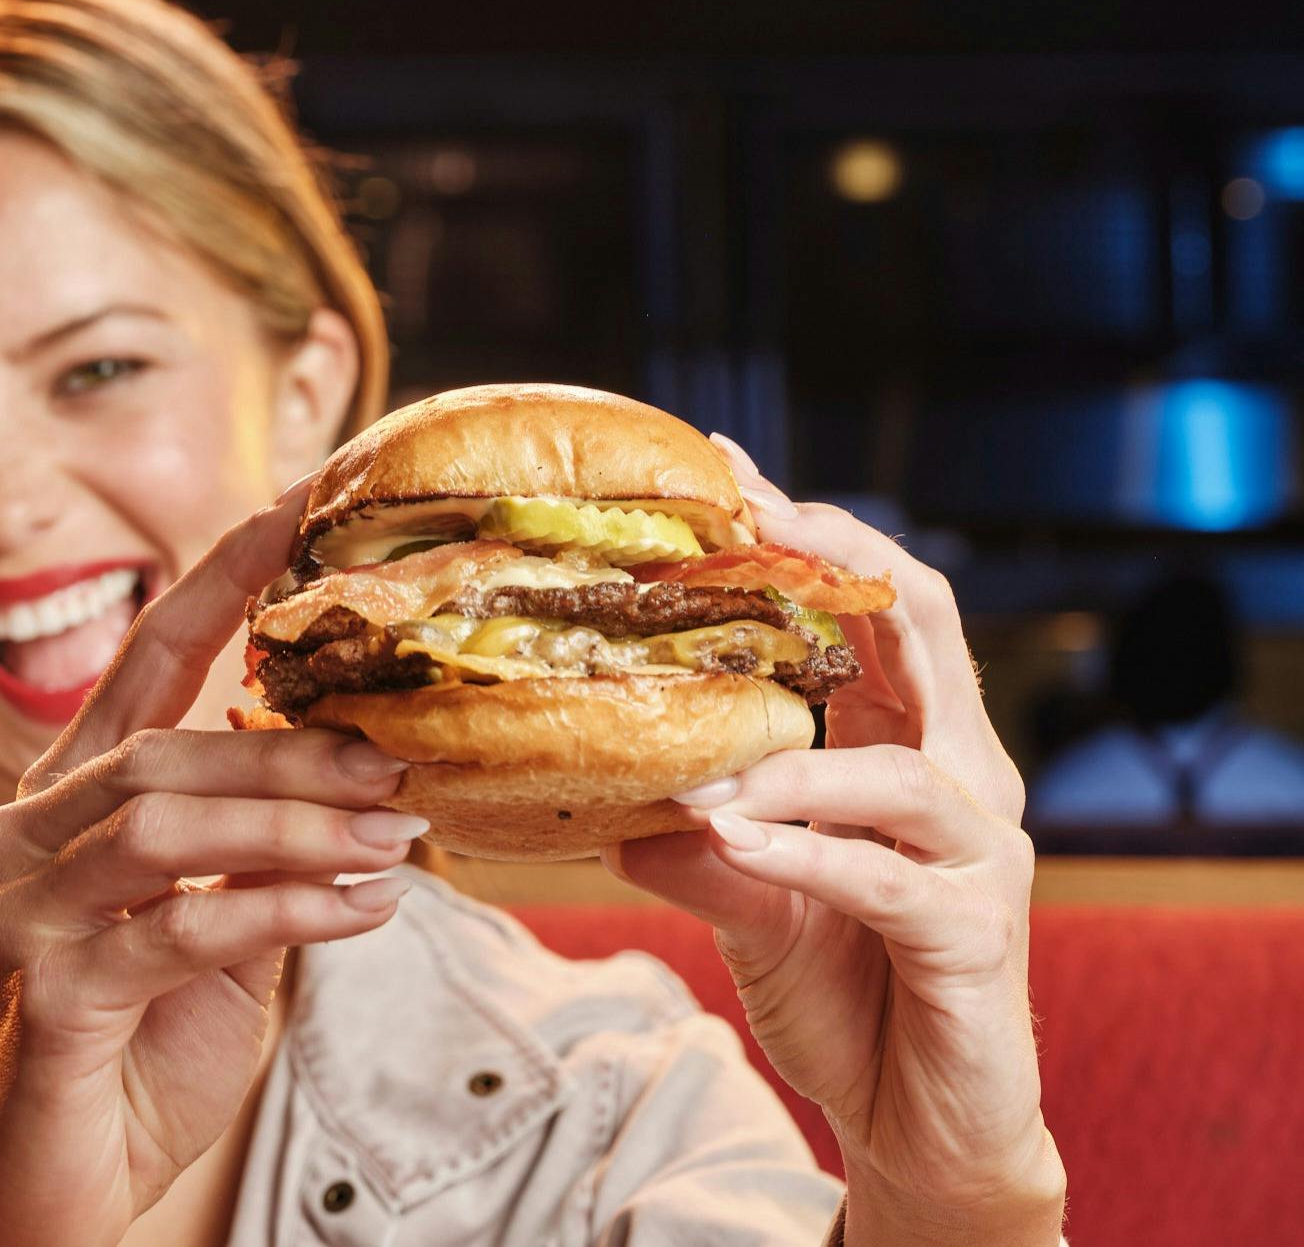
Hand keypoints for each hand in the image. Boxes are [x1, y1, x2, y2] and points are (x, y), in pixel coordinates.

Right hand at [0, 479, 424, 1246]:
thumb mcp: (212, 941)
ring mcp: (20, 911)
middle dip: (296, 754)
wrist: (43, 1195)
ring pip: (169, 824)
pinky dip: (284, 913)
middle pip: (167, 749)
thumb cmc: (131, 1056)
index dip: (214, 581)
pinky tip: (361, 912)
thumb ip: (257, 861)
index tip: (292, 505)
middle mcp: (20, 835)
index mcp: (61, 803)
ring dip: (298, 828)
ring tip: (393, 840)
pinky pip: (181, 927)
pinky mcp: (45, 990)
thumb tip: (363, 790)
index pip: (140, 663)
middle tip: (401, 769)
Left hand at [603, 436, 1063, 1237]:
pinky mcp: (975, 936)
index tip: (721, 467)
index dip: (809, 530)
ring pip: (900, 769)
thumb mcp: (749, 898)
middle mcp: (962, 777)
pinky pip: (886, 878)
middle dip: (833, 561)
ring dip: (790, 762)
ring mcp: (982, 854)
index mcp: (908, 744)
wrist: (920, 1124)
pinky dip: (804, 852)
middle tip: (743, 519)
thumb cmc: (844, 989)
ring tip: (699, 768)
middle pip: (922, 628)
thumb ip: (697, 839)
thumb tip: (608, 797)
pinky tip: (733, 839)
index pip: (874, 606)